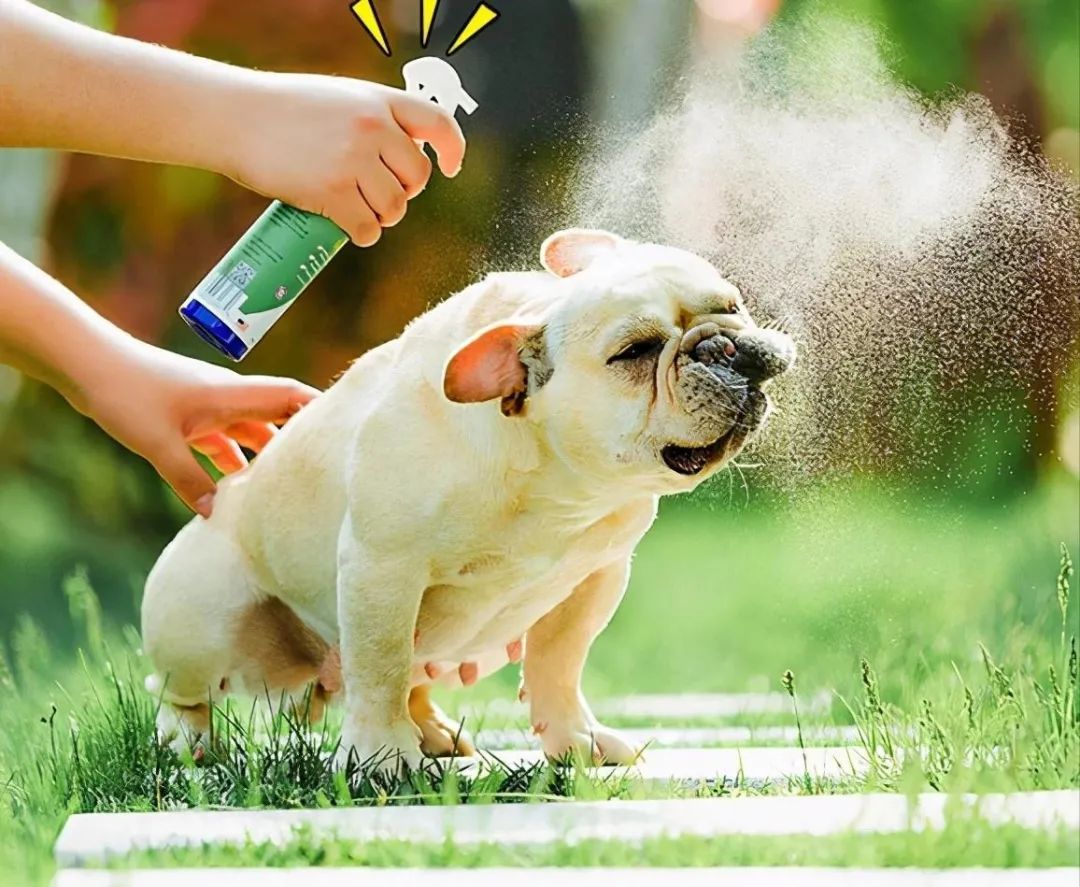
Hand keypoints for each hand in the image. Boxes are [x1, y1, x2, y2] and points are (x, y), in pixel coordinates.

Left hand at [80, 340, 318, 516]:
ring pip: (249, 432)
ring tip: (283, 488)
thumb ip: (189, 480)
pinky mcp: (186, 416)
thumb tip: (218, 515)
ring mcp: (207, 406)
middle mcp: (226, 398)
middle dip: (299, 441)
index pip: (290, 398)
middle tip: (323, 470)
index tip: (349, 426)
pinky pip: (221, 441)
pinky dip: (230, 462)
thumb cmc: (124, 393)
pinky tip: (232, 489)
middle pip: (276, 419)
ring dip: (264, 457)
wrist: (84, 363)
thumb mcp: (157, 444)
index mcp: (230, 395)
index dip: (321, 409)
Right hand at [228, 73, 465, 246]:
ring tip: (359, 210)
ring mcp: (352, 160)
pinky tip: (349, 228)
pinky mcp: (331, 192)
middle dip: (403, 193)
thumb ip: (373, 119)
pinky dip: (362, 234)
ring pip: (394, 208)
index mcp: (378, 100)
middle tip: (376, 194)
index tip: (450, 168)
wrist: (235, 117)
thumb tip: (405, 156)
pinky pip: (366, 228)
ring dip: (382, 218)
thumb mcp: (338, 98)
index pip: (437, 123)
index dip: (452, 149)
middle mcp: (372, 127)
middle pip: (416, 178)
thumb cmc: (283, 110)